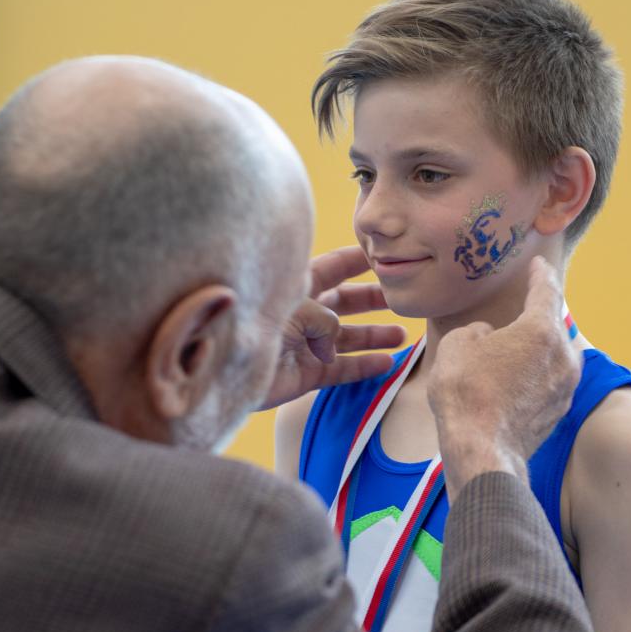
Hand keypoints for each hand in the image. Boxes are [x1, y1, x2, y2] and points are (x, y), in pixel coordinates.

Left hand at [258, 246, 405, 409]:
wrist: (227, 366)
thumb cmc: (258, 323)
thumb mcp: (300, 308)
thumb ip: (328, 319)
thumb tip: (337, 341)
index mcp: (298, 285)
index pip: (334, 267)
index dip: (359, 261)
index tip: (386, 256)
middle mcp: (305, 313)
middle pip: (346, 302)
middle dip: (373, 301)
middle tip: (401, 299)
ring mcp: (306, 344)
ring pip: (348, 338)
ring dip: (375, 336)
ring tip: (403, 335)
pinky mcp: (306, 374)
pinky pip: (342, 370)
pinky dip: (365, 367)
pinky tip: (388, 363)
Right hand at [428, 257, 581, 496]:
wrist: (482, 451)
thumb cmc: (466, 394)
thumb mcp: (457, 344)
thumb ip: (477, 330)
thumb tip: (487, 336)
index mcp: (540, 330)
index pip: (546, 290)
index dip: (540, 273)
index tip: (538, 264)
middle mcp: (562, 356)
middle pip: (556, 324)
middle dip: (541, 313)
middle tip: (527, 306)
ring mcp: (565, 386)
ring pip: (557, 354)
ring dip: (540, 347)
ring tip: (519, 347)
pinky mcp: (559, 411)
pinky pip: (551, 381)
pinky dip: (537, 374)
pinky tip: (516, 380)